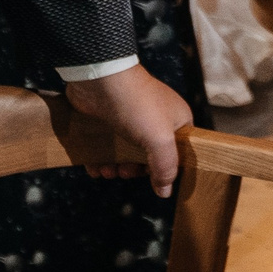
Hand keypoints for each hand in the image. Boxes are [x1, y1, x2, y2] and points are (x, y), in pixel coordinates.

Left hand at [64, 65, 194, 193]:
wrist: (102, 79)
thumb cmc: (138, 105)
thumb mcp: (161, 140)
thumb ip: (166, 168)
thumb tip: (165, 192)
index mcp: (176, 121)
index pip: (177, 152)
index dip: (164, 168)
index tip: (151, 177)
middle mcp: (155, 120)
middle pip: (149, 155)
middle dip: (135, 170)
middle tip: (124, 172)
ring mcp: (130, 119)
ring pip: (125, 153)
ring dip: (116, 167)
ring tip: (106, 171)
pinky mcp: (108, 120)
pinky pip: (107, 146)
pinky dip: (101, 160)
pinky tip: (95, 167)